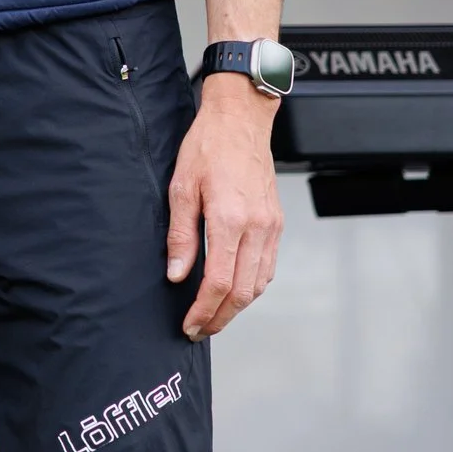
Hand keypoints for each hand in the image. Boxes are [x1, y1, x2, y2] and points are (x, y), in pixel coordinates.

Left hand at [166, 74, 283, 339]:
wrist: (240, 122)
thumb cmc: (207, 148)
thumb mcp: (181, 188)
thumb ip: (181, 235)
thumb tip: (176, 274)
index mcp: (230, 219)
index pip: (218, 282)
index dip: (203, 310)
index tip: (188, 324)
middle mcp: (257, 227)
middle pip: (242, 291)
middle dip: (220, 317)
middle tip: (199, 329)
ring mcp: (271, 226)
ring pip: (259, 283)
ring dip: (237, 306)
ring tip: (213, 315)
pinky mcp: (276, 223)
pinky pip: (267, 266)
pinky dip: (251, 286)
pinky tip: (233, 289)